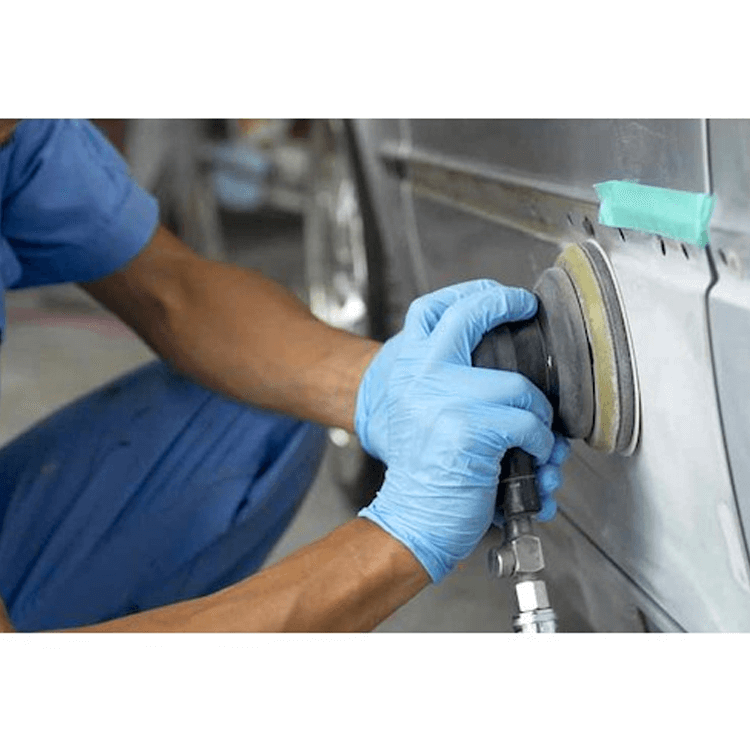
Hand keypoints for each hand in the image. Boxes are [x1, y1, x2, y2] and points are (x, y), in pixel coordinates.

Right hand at [357, 280, 557, 582]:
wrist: (411, 516)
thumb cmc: (422, 468)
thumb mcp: (417, 409)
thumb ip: (444, 379)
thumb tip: (497, 362)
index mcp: (406, 368)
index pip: (434, 310)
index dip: (473, 294)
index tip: (502, 296)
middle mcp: (420, 374)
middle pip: (469, 314)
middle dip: (506, 303)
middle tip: (525, 306)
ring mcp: (444, 397)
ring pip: (519, 386)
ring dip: (540, 416)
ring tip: (539, 435)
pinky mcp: (470, 427)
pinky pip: (529, 424)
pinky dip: (542, 445)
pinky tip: (535, 457)